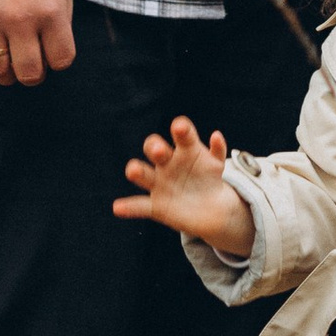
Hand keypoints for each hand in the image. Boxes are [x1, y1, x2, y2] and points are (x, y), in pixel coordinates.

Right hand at [0, 0, 75, 85]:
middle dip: (33, 74)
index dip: (59, 60)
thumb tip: (55, 51)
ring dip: (5, 74)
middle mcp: (20, 18)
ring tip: (7, 67)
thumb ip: (62, 15)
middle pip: (29, 72)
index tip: (53, 52)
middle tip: (30, 65)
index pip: (61, 60)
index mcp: (50, 9)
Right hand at [113, 114, 256, 257]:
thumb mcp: (216, 164)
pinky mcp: (156, 205)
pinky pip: (140, 206)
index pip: (181, 134)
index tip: (179, 128)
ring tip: (134, 171)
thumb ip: (218, 151)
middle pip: (155, 148)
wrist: (210, 208)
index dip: (180, 130)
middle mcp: (168, 163)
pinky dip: (129, 207)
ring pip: (143, 174)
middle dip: (154, 147)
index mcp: (185, 150)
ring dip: (136, 171)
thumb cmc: (209, 178)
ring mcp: (160, 183)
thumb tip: (217, 136)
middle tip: (158, 151)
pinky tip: (118, 207)